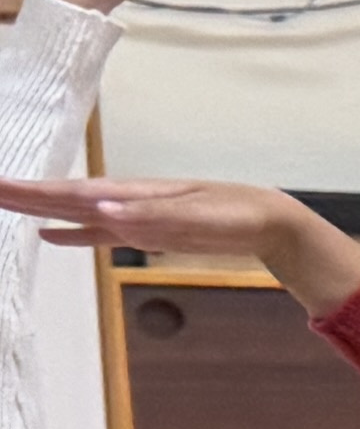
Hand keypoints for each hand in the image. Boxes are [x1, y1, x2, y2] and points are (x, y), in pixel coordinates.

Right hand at [0, 170, 359, 317]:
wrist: (266, 220)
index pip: (72, 192)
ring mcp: (133, 216)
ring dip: (41, 210)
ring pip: (75, 212)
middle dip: (25, 195)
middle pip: (65, 198)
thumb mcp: (196, 217)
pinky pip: (97, 233)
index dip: (33, 191)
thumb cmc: (235, 214)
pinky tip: (50, 236)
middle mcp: (126, 202)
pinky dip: (72, 234)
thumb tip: (101, 211)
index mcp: (133, 195)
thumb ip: (149, 218)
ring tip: (4, 204)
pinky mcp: (145, 231)